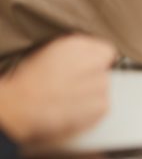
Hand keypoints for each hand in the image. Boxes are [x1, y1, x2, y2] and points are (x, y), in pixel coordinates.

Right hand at [0, 35, 115, 144]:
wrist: (19, 108)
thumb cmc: (26, 85)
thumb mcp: (48, 56)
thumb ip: (72, 56)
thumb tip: (84, 61)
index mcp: (78, 45)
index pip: (105, 51)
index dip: (94, 63)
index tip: (85, 70)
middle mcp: (93, 61)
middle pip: (104, 71)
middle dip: (92, 80)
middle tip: (74, 88)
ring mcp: (100, 83)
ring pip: (103, 90)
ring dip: (92, 96)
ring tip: (69, 102)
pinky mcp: (100, 105)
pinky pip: (102, 108)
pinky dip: (91, 113)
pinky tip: (72, 112)